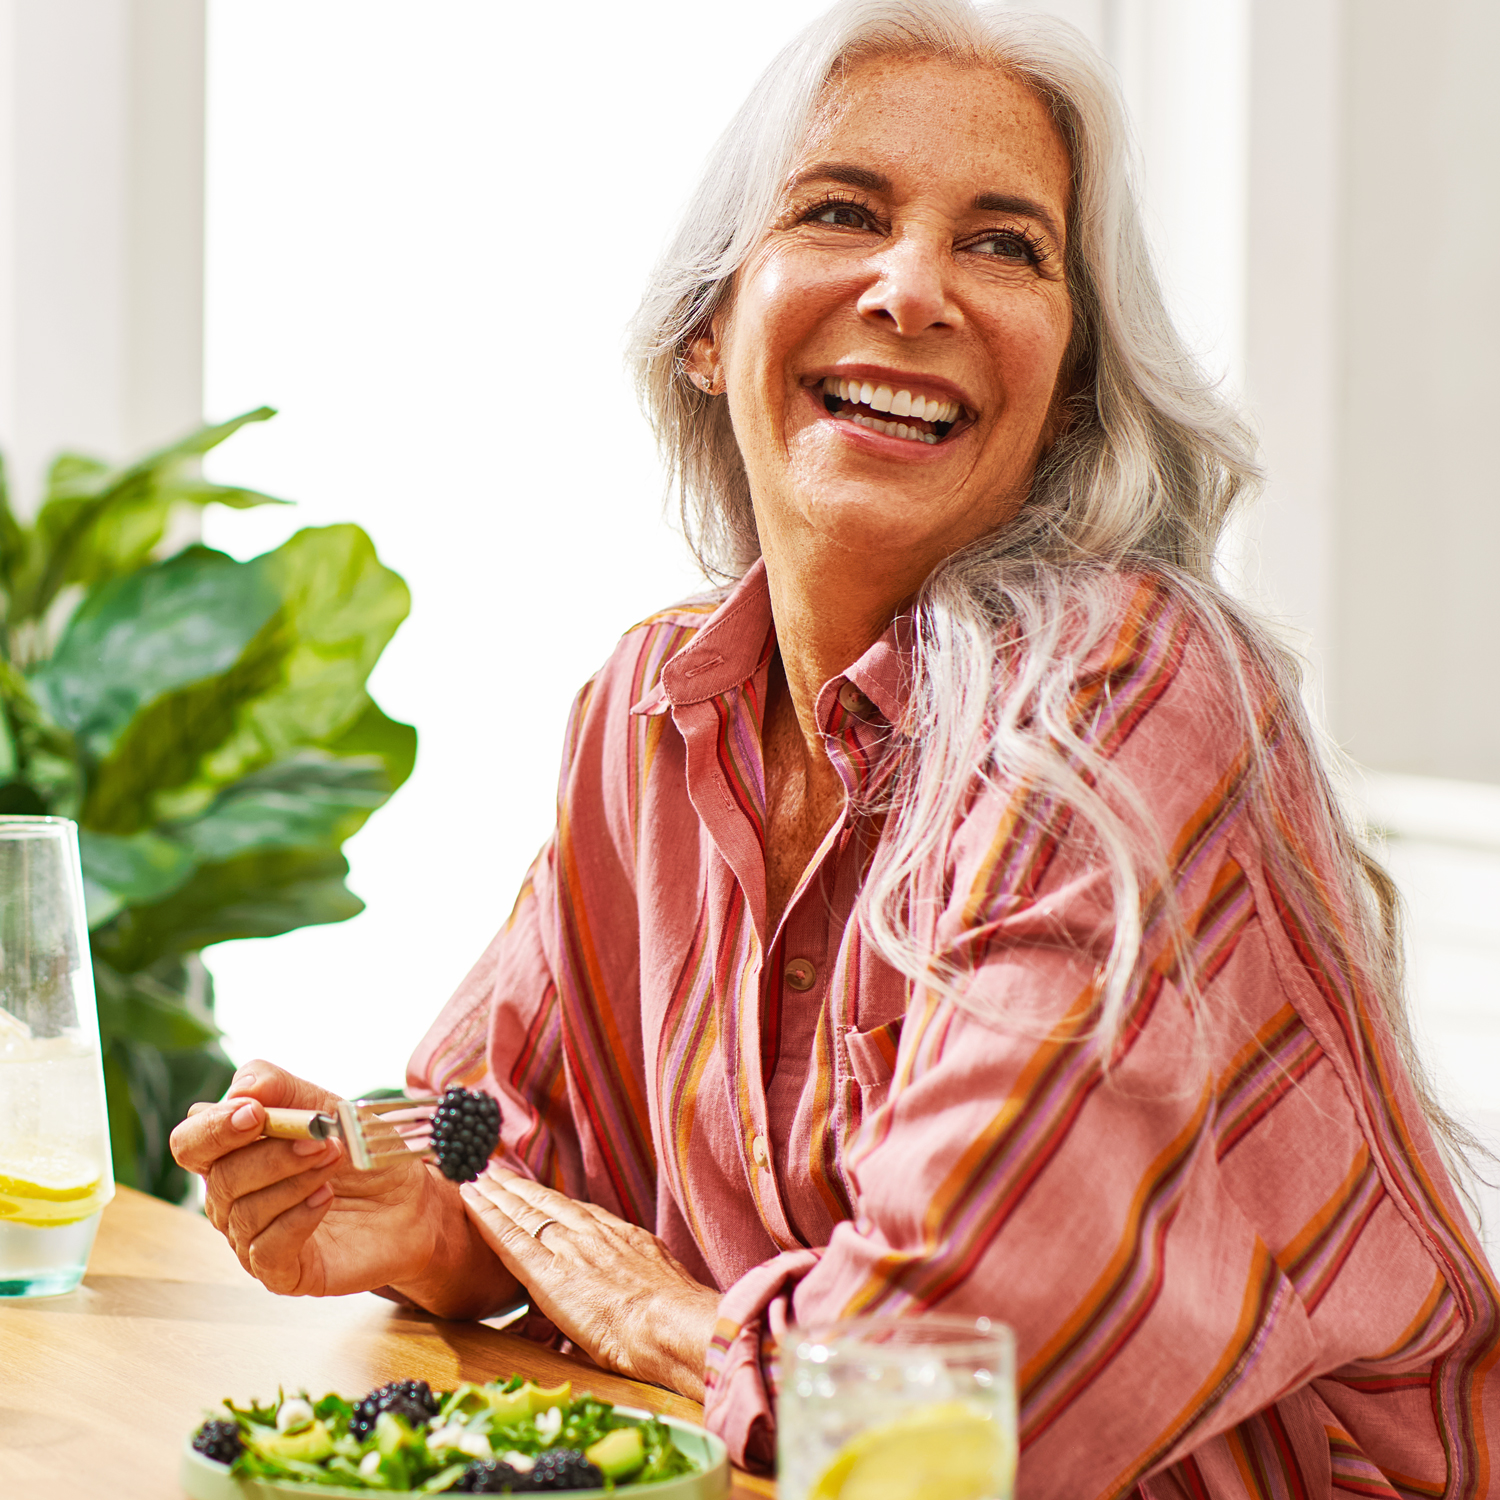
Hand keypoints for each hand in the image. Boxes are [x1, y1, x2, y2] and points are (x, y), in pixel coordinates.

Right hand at [170, 1060, 514, 1315]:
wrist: (411, 1199)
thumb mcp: (329, 1108)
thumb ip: (285, 1091)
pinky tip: (326, 1198)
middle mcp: (232, 1198)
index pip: (192, 1142)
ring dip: (294, 1180)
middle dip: (271, 1154)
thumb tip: (241, 1089)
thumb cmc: (362, 1153)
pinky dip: (297, 1218)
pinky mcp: (281, 1271)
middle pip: (220, 1177)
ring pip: (244, 1212)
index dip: (214, 1127)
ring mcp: (252, 1238)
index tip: (255, 1113)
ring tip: (334, 1160)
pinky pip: (267, 1249)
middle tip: (319, 1139)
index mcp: (234, 1153)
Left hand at [460, 1165, 719, 1399]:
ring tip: (478, 1177)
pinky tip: (471, 1200)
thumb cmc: (676, 1322)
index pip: (577, 1213)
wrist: (671, 1324)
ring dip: (497, 1193)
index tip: (538, 1193)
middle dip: (520, 1187)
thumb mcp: (663, 1289)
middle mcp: (593, 1234)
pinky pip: (509, 1237)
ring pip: (523, 1212)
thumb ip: (641, 1285)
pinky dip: (487, 1216)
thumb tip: (636, 1296)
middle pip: (547, 1202)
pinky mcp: (546, 1272)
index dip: (553, 1201)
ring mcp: (569, 1248)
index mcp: (622, 1237)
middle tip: (497, 1170)